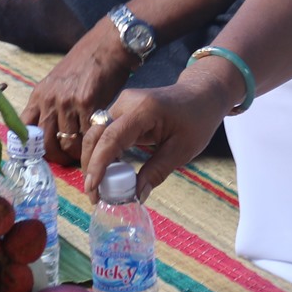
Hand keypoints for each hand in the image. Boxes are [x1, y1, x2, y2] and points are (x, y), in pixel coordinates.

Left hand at [22, 23, 138, 165]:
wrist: (106, 46)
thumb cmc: (84, 65)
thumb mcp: (57, 83)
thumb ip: (51, 104)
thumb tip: (51, 132)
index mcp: (39, 95)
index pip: (24, 128)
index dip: (31, 147)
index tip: (41, 156)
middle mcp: (49, 100)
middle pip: (44, 143)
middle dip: (56, 158)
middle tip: (68, 161)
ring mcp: (67, 102)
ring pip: (67, 142)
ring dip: (77, 154)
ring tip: (85, 155)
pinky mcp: (87, 103)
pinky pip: (86, 134)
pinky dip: (92, 144)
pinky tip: (97, 144)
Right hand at [79, 70, 229, 199]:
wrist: (200, 95)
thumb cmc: (196, 120)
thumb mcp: (182, 150)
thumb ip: (157, 171)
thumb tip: (137, 196)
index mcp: (144, 109)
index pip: (112, 137)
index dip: (98, 164)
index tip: (93, 188)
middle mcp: (126, 103)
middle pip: (96, 135)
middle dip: (90, 166)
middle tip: (94, 195)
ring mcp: (121, 104)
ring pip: (96, 134)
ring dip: (94, 160)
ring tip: (99, 188)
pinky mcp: (121, 110)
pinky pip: (105, 133)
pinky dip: (103, 153)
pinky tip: (109, 172)